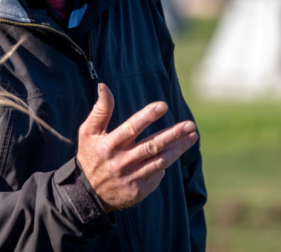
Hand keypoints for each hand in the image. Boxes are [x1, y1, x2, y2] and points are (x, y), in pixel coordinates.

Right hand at [77, 83, 197, 211]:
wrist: (88, 194)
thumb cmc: (90, 156)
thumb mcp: (88, 132)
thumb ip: (100, 110)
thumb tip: (104, 86)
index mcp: (108, 145)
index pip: (131, 128)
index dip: (147, 116)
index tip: (163, 106)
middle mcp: (121, 162)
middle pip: (152, 145)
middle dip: (173, 134)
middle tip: (190, 125)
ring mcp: (131, 177)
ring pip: (160, 161)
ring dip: (178, 149)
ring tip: (193, 137)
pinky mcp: (138, 191)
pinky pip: (156, 175)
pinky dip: (165, 164)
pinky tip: (173, 154)